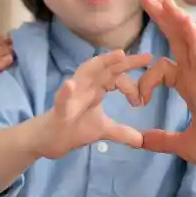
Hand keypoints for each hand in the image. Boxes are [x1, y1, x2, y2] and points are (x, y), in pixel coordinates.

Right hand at [30, 50, 151, 158]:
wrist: (49, 141)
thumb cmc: (74, 128)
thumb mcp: (103, 130)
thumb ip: (122, 132)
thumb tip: (141, 140)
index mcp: (97, 88)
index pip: (117, 77)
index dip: (132, 84)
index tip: (142, 99)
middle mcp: (86, 86)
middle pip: (107, 68)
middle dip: (125, 61)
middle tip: (146, 57)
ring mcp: (72, 95)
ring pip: (86, 73)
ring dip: (102, 63)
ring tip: (118, 55)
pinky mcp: (59, 109)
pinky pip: (62, 99)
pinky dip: (66, 92)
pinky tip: (70, 85)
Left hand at [138, 0, 195, 175]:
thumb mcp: (185, 146)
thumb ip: (163, 140)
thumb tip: (142, 140)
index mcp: (192, 89)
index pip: (163, 68)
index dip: (145, 79)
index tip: (136, 102)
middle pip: (178, 42)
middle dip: (162, 19)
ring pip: (191, 43)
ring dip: (178, 20)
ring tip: (164, 0)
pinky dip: (194, 39)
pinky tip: (185, 21)